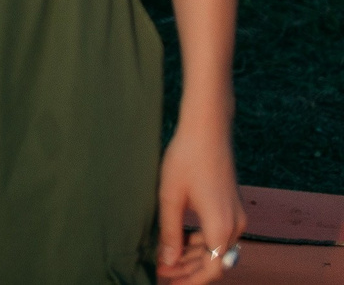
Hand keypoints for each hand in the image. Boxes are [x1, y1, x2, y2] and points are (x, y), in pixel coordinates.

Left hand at [156, 127, 245, 280]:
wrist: (208, 130)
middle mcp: (235, 225)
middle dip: (189, 271)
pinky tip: (181, 242)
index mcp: (221, 226)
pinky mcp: (233, 207)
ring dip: (194, 257)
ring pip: (217, 249)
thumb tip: (168, 261)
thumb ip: (170, 233)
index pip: (210, 269)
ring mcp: (237, 216)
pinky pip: (220, 235)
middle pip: (215, 262)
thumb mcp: (170, 197)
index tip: (167, 281)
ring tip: (167, 260)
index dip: (190, 280)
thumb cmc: (186, 159)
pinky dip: (202, 242)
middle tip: (162, 272)